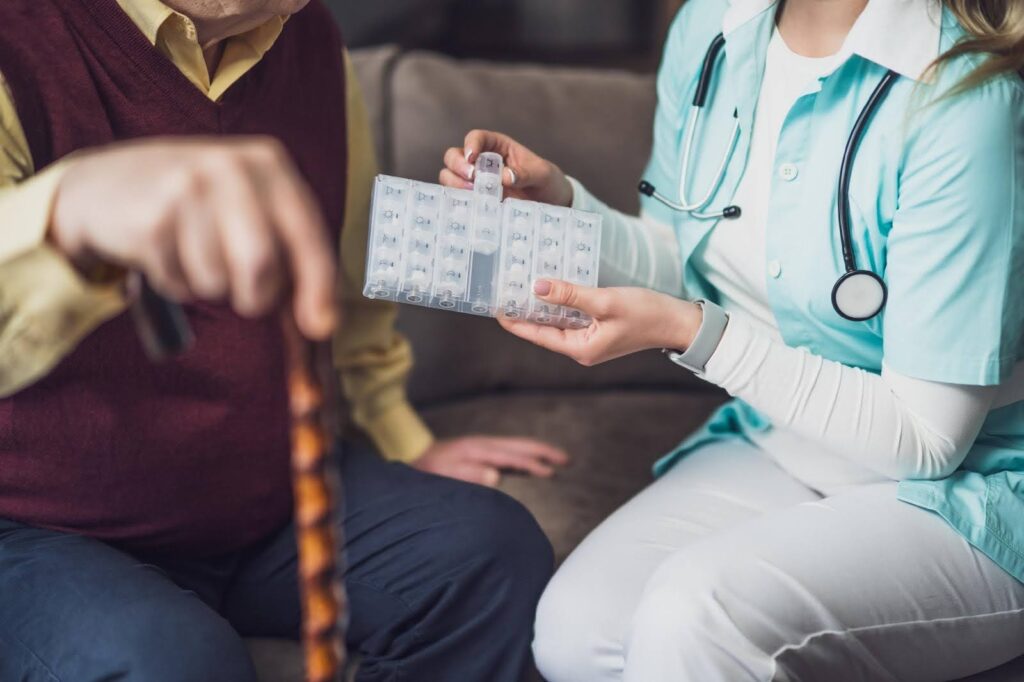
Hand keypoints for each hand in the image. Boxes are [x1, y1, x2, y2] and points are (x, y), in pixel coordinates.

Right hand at [50, 136, 336, 339]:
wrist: (104, 184)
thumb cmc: (195, 206)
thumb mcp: (249, 209)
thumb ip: (290, 255)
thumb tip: (323, 321)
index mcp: (269, 163)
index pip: (307, 234)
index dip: (318, 286)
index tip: (321, 326)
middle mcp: (231, 167)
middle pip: (261, 263)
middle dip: (255, 295)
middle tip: (242, 294)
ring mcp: (187, 187)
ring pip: (218, 280)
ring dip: (208, 287)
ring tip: (192, 253)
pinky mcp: (150, 217)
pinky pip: (179, 283)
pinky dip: (176, 284)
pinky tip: (164, 251)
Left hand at [411, 436, 569, 486]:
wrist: (412, 456)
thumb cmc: (428, 470)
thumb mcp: (445, 474)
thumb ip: (469, 474)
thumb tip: (497, 476)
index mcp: (478, 449)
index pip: (512, 456)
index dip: (533, 463)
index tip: (552, 471)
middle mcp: (484, 445)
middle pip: (520, 446)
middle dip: (544, 452)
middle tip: (568, 460)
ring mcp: (483, 449)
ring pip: (517, 449)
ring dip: (538, 454)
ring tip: (560, 462)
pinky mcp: (481, 455)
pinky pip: (509, 456)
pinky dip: (525, 460)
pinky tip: (534, 468)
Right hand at [439, 129, 572, 206]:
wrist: (551, 204)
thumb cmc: (547, 182)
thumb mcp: (542, 174)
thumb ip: (525, 173)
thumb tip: (505, 177)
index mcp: (497, 146)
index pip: (476, 138)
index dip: (470, 145)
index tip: (473, 158)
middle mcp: (481, 162)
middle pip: (454, 156)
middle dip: (458, 165)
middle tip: (472, 178)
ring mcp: (475, 182)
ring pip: (449, 176)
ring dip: (455, 183)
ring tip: (473, 193)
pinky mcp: (475, 200)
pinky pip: (457, 198)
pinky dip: (458, 201)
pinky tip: (470, 206)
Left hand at [499, 279, 703, 365]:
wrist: (679, 323)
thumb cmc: (647, 314)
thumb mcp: (605, 301)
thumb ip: (570, 295)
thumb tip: (537, 287)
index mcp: (580, 348)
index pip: (537, 334)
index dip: (514, 320)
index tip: (495, 306)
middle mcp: (581, 348)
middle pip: (544, 328)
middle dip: (525, 310)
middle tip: (504, 289)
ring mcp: (590, 339)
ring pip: (557, 321)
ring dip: (542, 304)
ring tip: (520, 285)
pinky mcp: (599, 329)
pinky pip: (572, 316)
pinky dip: (561, 302)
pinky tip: (552, 286)